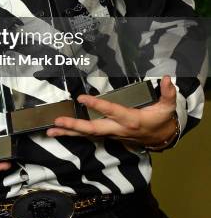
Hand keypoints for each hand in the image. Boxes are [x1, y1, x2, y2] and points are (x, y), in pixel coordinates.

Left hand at [46, 76, 177, 146]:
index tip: (82, 98)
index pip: (111, 111)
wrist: (163, 138)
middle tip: (58, 121)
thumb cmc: (162, 119)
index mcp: (130, 120)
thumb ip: (167, 93)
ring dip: (69, 132)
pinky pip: (89, 136)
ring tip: (50, 130)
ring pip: (87, 135)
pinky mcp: (108, 135)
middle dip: (74, 126)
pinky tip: (61, 131)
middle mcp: (118, 129)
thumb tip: (167, 79)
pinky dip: (74, 134)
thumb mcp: (167, 107)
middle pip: (93, 129)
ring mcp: (111, 134)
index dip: (97, 105)